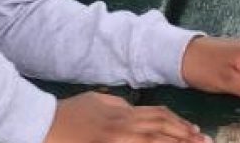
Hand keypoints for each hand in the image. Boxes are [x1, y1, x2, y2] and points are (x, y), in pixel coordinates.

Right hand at [44, 92, 205, 142]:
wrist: (43, 124)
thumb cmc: (69, 113)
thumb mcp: (97, 101)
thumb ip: (119, 106)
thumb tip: (134, 109)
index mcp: (123, 112)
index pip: (159, 116)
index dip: (180, 123)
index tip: (195, 131)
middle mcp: (124, 127)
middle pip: (163, 131)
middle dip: (186, 138)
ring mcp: (116, 141)